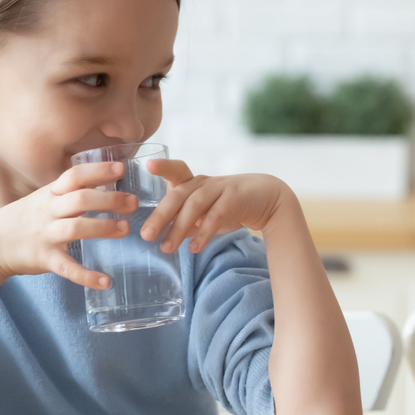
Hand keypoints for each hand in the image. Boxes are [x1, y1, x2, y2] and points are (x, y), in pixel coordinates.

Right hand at [0, 162, 135, 289]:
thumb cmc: (24, 219)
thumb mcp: (43, 198)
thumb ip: (69, 191)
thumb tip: (103, 179)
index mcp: (50, 194)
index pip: (74, 176)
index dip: (97, 170)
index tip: (121, 168)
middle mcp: (48, 211)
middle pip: (80, 199)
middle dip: (109, 200)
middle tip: (133, 203)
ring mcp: (46, 235)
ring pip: (76, 228)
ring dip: (103, 228)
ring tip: (125, 229)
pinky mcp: (44, 259)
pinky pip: (67, 267)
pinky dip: (86, 276)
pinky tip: (106, 281)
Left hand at [140, 160, 296, 252]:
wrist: (268, 200)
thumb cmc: (230, 206)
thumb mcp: (204, 213)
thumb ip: (185, 222)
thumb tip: (162, 238)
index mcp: (193, 183)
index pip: (176, 171)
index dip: (163, 167)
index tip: (148, 166)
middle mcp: (203, 183)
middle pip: (178, 195)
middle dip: (160, 215)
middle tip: (146, 236)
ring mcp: (219, 188)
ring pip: (194, 206)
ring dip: (178, 228)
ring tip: (167, 248)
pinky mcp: (234, 198)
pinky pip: (215, 216)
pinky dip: (203, 233)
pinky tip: (195, 248)